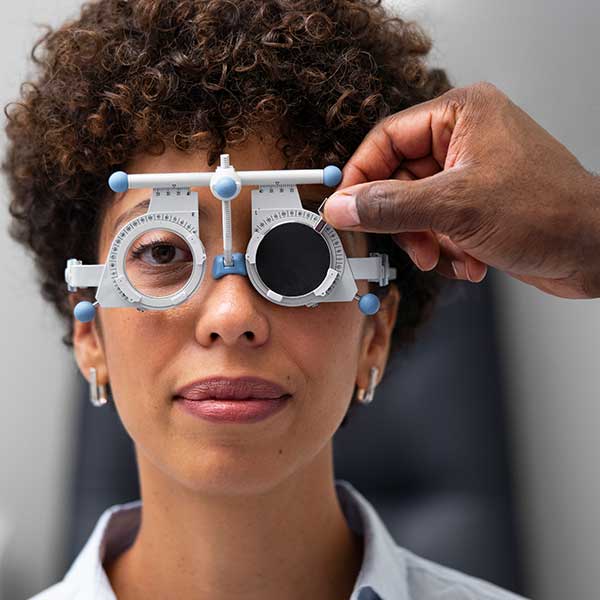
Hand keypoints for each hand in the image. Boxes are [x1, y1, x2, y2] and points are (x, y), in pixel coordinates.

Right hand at [323, 82, 599, 298]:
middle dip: (404, 222)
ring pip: (415, 209)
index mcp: (460, 115)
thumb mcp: (456, 207)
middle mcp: (463, 139)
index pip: (386, 139)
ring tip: (447, 256)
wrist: (595, 251)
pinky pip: (436, 225)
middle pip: (398, 179)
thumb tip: (343, 206)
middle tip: (411, 245)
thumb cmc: (549, 212)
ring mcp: (469, 174)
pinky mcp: (476, 204)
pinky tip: (470, 259)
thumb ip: (390, 206)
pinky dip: (446, 248)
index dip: (361, 177)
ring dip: (426, 241)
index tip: (343, 209)